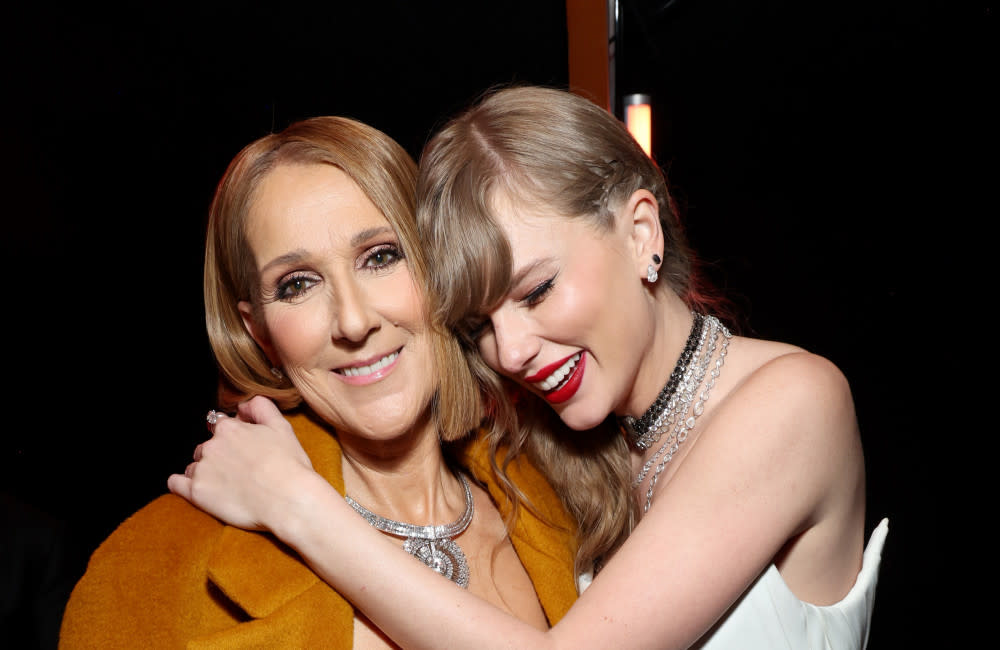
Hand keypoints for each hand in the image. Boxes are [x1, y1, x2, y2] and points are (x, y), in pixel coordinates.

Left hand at [168, 395, 314, 531]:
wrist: (288, 499)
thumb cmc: (289, 465)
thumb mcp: (281, 426)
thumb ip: (261, 407)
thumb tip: (243, 405)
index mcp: (230, 428)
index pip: (220, 425)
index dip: (232, 435)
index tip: (242, 448)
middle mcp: (211, 445)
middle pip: (206, 447)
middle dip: (218, 455)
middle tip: (238, 469)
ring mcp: (202, 469)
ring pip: (194, 465)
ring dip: (204, 471)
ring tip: (225, 484)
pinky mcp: (196, 492)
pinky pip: (176, 484)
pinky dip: (180, 484)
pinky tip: (193, 487)